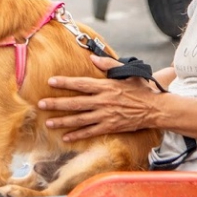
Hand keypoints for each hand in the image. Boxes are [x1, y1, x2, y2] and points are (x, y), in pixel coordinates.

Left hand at [37, 55, 158, 141]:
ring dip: (63, 121)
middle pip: (75, 103)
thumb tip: (92, 58)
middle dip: (56, 104)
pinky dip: (77, 135)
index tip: (50, 81)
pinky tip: (65, 137)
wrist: (155, 109)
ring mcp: (106, 116)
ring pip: (80, 119)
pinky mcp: (110, 127)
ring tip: (48, 123)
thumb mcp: (127, 73)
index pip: (81, 83)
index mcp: (105, 86)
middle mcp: (103, 101)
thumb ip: (109, 65)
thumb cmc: (141, 89)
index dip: (65, 82)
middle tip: (41, 104)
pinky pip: (90, 132)